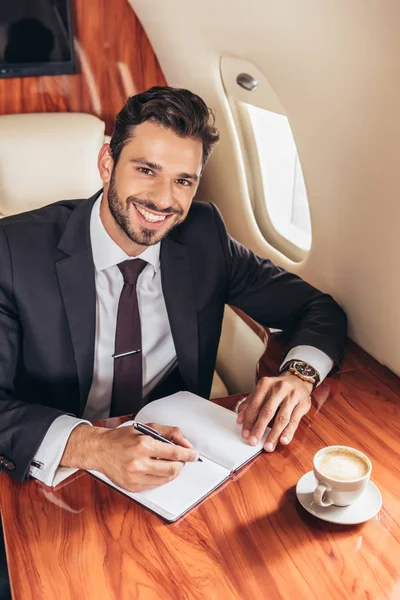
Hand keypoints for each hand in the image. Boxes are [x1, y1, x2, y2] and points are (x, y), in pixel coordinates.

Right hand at [61, 422, 199, 491]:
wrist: (101, 450)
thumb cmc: (123, 438)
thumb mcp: (147, 428)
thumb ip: (170, 433)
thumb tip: (186, 445)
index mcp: (143, 445)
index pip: (174, 453)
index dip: (188, 455)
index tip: (194, 455)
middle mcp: (139, 463)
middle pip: (173, 469)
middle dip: (181, 464)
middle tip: (181, 459)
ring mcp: (135, 477)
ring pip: (166, 479)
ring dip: (172, 471)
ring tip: (168, 463)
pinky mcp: (133, 487)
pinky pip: (155, 485)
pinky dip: (160, 478)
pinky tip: (156, 469)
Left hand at [236, 372, 312, 451]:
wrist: (298, 380)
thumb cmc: (276, 389)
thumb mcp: (262, 391)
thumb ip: (250, 404)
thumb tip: (240, 420)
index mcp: (265, 384)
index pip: (255, 405)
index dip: (248, 421)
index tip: (245, 434)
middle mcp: (279, 388)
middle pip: (267, 412)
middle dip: (259, 429)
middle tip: (253, 441)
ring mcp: (292, 396)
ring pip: (282, 418)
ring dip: (274, 434)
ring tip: (268, 446)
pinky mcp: (303, 404)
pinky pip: (294, 421)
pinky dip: (288, 432)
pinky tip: (283, 440)